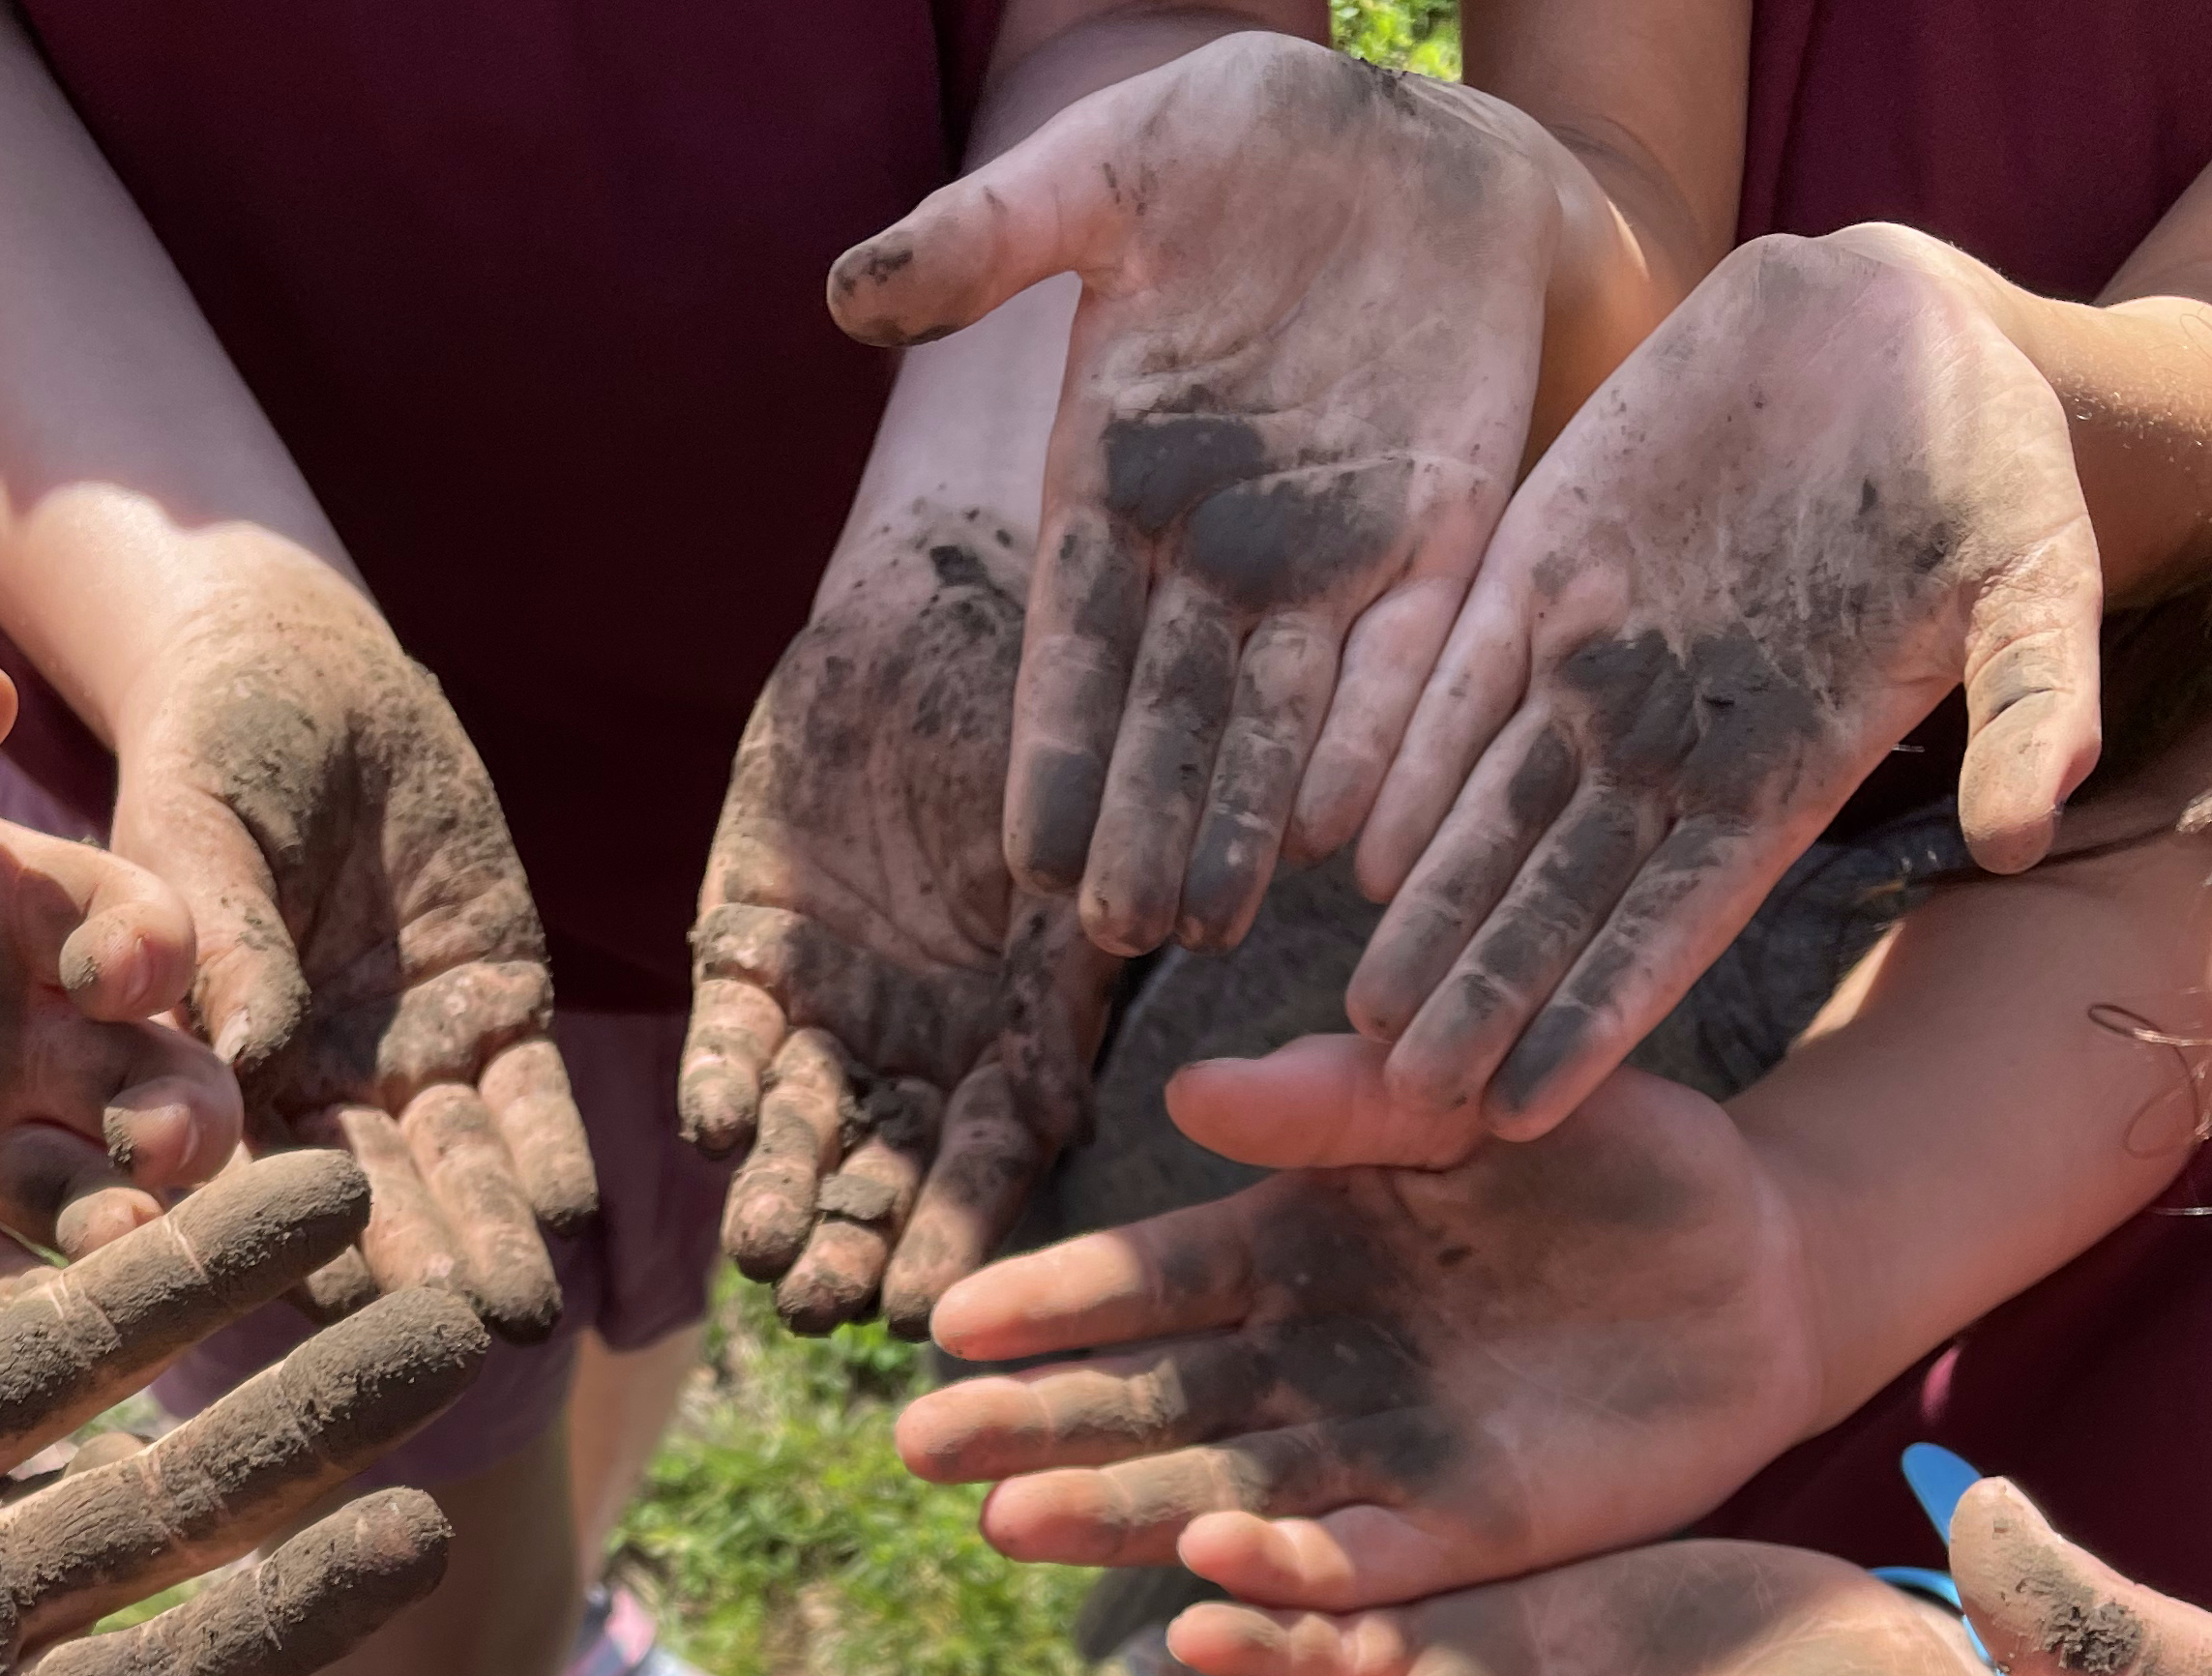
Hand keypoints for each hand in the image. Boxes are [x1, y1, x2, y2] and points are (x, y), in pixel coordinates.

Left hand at [0, 628, 245, 1310]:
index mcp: (29, 910)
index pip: (137, 933)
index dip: (149, 953)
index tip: (122, 969)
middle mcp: (35, 1037)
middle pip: (159, 1086)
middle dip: (184, 1120)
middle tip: (165, 1146)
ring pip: (97, 1198)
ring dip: (123, 1231)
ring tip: (115, 1244)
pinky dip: (8, 1316)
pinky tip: (9, 1333)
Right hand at [107, 545, 597, 1335]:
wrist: (307, 672)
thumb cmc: (215, 739)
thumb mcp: (197, 819)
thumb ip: (218, 929)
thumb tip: (241, 1049)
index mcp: (211, 1058)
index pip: (244, 1165)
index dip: (282, 1231)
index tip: (318, 1297)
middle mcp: (317, 1083)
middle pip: (364, 1191)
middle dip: (412, 1262)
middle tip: (452, 1339)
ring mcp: (410, 1055)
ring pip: (457, 1164)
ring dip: (493, 1237)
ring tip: (527, 1316)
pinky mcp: (498, 1009)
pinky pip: (532, 1099)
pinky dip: (553, 1154)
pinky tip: (577, 1213)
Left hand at [682, 510, 1110, 1334]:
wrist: (938, 597)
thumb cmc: (1053, 697)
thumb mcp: (1099, 822)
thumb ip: (1098, 936)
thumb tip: (1119, 1055)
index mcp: (1024, 1036)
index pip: (995, 1161)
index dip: (960, 1234)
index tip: (930, 1310)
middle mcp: (927, 1046)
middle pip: (890, 1172)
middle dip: (854, 1242)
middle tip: (823, 1310)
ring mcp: (835, 1006)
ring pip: (804, 1130)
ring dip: (779, 1194)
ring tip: (763, 1254)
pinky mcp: (747, 951)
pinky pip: (727, 1041)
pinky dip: (719, 1084)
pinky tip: (713, 1128)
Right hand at [830, 36, 1563, 960]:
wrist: (1417, 132)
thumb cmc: (1245, 143)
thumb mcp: (1109, 169)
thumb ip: (988, 237)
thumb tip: (848, 295)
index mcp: (1116, 489)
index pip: (1076, 649)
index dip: (1056, 750)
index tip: (1031, 853)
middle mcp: (1213, 554)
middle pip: (1171, 716)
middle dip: (1147, 821)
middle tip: (1121, 930)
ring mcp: (1326, 555)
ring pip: (1280, 719)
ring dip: (1252, 822)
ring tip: (1220, 920)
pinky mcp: (1439, 533)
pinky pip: (1406, 661)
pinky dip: (1380, 743)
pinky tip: (1354, 831)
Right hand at [898, 1048, 1818, 1601]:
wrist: (1767, 1261)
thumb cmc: (1619, 1152)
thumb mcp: (1480, 1090)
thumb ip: (1351, 1097)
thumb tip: (1195, 1091)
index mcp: (1292, 1247)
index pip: (1145, 1281)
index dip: (1050, 1304)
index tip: (949, 1323)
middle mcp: (1308, 1362)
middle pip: (1148, 1402)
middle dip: (1036, 1426)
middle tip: (923, 1449)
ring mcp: (1375, 1454)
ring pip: (1219, 1491)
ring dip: (1118, 1512)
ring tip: (1011, 1523)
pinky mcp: (1460, 1532)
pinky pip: (1354, 1560)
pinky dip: (1284, 1572)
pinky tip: (1204, 1569)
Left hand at [1323, 229, 2102, 1142]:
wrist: (1900, 320)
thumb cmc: (1989, 460)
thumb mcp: (2036, 573)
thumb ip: (2031, 701)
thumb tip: (2027, 833)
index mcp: (1773, 774)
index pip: (1670, 925)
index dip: (1596, 1013)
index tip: (1524, 1109)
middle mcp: (1664, 744)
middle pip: (1553, 897)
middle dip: (1481, 993)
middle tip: (1403, 1097)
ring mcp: (1590, 661)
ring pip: (1481, 812)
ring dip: (1422, 910)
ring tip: (1357, 1015)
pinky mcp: (1536, 564)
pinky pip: (1447, 677)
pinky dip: (1396, 758)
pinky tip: (1337, 843)